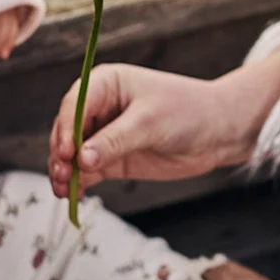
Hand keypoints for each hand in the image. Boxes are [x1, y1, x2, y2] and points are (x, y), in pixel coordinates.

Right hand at [47, 64, 266, 195]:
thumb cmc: (187, 111)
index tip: (67, 153)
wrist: (217, 132)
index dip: (66, 128)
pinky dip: (79, 183)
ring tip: (64, 190)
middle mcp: (99, 108)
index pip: (74, 104)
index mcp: (105, 84)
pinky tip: (73, 195)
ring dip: (66, 172)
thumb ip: (115, 141)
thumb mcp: (150, 122)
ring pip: (73, 155)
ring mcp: (104, 136)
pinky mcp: (112, 159)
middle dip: (62, 154)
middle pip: (67, 131)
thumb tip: (81, 159)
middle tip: (63, 175)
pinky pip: (87, 172)